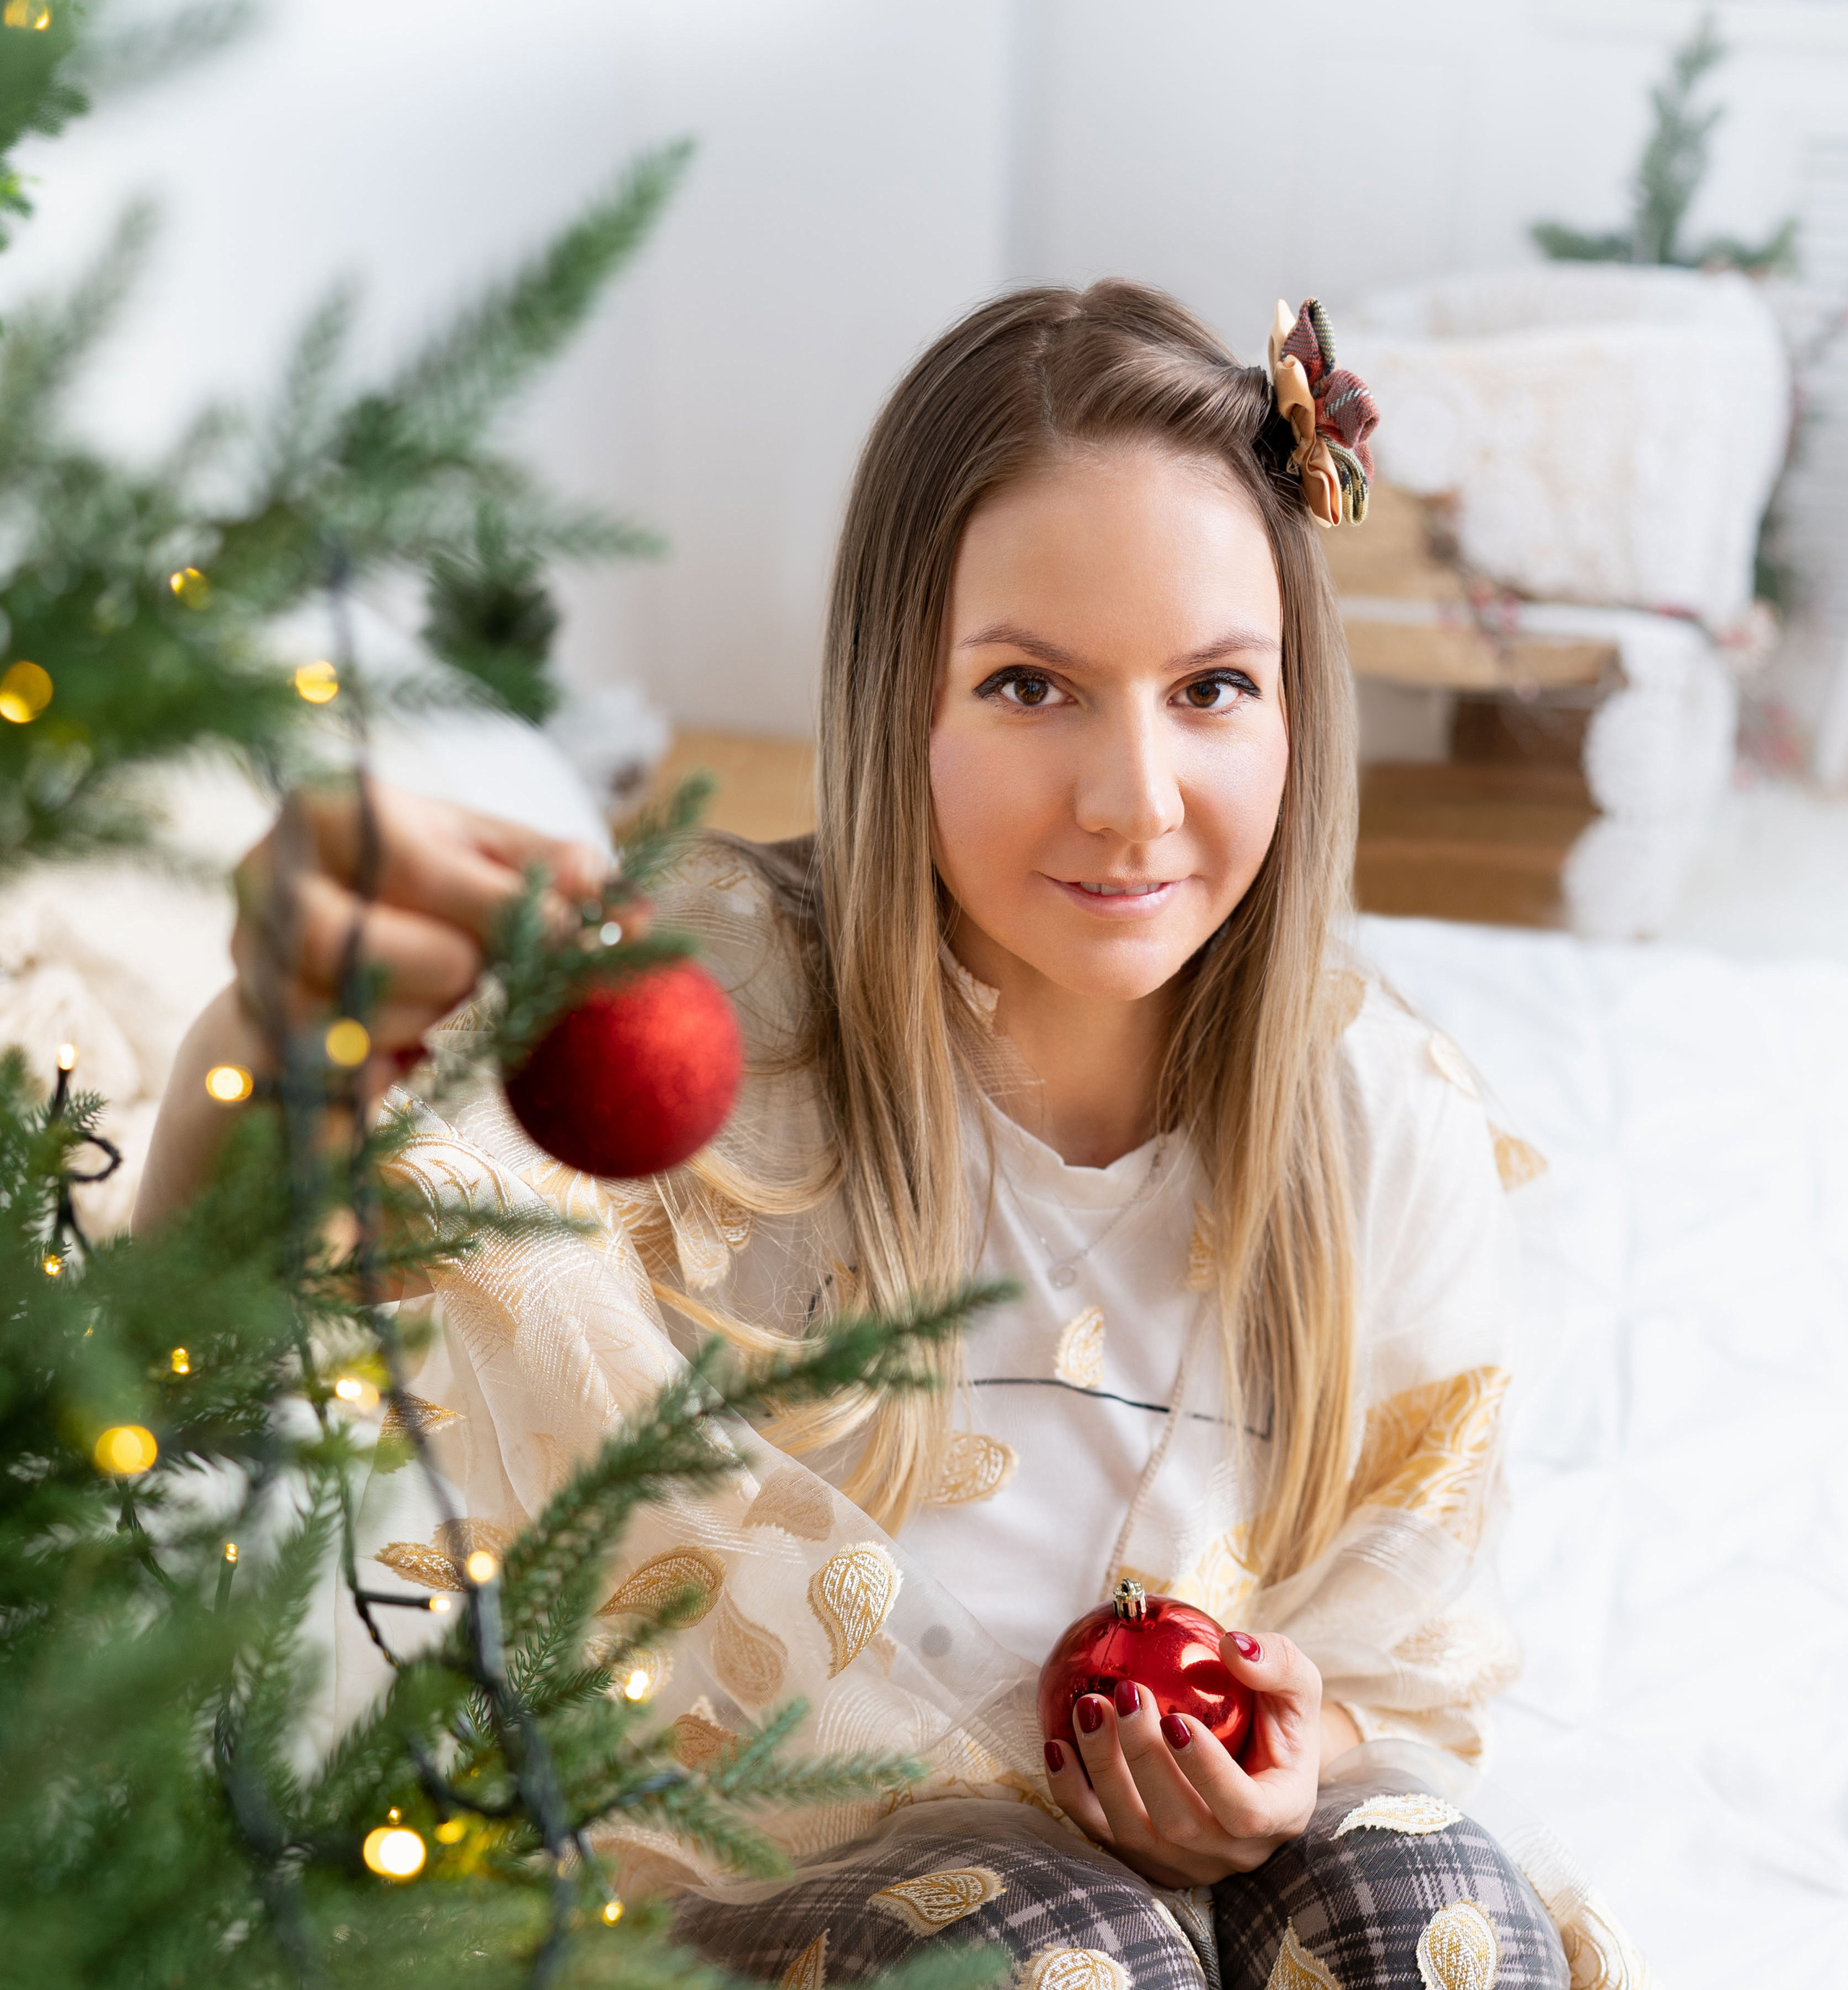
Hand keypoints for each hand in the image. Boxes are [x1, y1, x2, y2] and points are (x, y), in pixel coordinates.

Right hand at [134, 781, 611, 1229]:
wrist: (324, 965)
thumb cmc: (424, 895)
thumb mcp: (488, 857)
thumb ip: (553, 868)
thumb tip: (623, 905)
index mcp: (321, 814)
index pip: (403, 860)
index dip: (493, 904)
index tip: (563, 932)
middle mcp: (264, 885)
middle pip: (342, 940)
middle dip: (441, 968)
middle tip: (484, 974)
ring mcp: (250, 969)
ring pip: (342, 1018)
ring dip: (423, 1022)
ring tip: (445, 1004)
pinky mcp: (253, 1048)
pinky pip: (334, 1081)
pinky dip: (390, 1073)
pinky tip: (408, 1052)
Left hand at [1041, 1630, 1322, 1886]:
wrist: (1260, 1757)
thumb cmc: (1278, 1713)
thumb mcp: (1297, 1682)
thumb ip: (1278, 1662)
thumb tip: (1233, 1646)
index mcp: (1279, 1816)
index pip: (1245, 1812)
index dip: (1207, 1773)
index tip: (1175, 1718)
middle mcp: (1232, 1851)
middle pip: (1180, 1823)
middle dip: (1143, 1759)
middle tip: (1125, 1693)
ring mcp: (1185, 1861)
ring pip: (1135, 1833)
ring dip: (1103, 1771)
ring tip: (1088, 1708)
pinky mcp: (1144, 1856)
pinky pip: (1100, 1833)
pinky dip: (1071, 1793)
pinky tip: (1056, 1745)